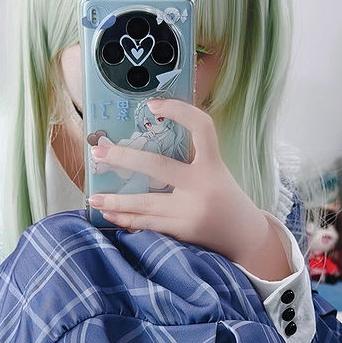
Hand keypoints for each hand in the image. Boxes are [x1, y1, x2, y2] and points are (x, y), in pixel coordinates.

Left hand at [86, 99, 287, 273]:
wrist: (247, 238)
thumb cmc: (227, 199)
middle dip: (123, 158)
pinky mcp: (183, 233)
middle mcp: (202, 187)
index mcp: (213, 165)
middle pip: (156, 166)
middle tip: (98, 152)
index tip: (152, 104)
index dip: (179, 110)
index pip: (201, 128)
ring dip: (116, 201)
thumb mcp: (216, 173)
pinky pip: (148, 224)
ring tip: (94, 197)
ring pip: (145, 203)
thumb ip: (190, 160)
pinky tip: (111, 216)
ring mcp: (191, 212)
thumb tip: (145, 148)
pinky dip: (128, 220)